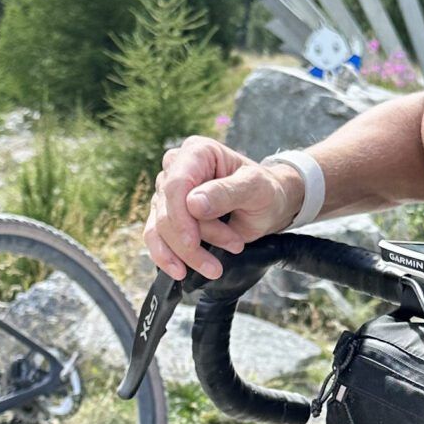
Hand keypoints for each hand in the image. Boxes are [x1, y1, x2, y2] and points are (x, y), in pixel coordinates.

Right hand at [143, 138, 302, 281]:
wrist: (268, 206)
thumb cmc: (264, 191)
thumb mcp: (256, 189)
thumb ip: (226, 193)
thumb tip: (192, 204)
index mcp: (198, 152)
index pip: (176, 184)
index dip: (180, 216)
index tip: (192, 242)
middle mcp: (176, 168)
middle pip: (166, 210)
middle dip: (191, 240)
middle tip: (231, 248)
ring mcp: (168, 192)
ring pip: (159, 228)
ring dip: (184, 253)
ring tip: (214, 267)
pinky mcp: (165, 214)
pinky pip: (155, 237)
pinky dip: (167, 257)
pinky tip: (181, 271)